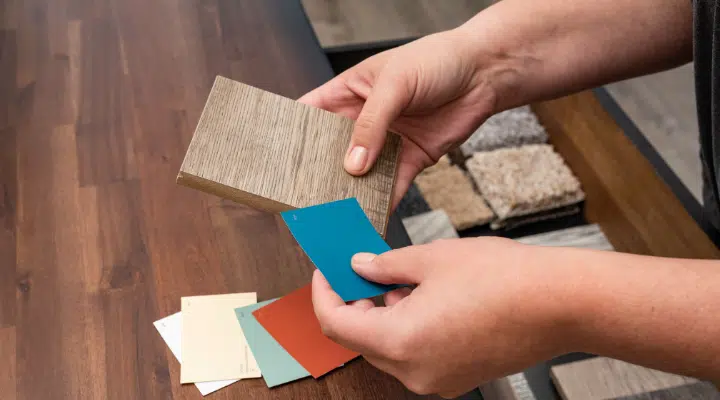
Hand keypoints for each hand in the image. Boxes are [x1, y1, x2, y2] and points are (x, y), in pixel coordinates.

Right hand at [299, 29, 501, 207]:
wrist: (484, 73)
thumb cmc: (436, 60)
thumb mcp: (396, 83)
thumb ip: (372, 123)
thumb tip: (352, 164)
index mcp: (349, 92)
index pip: (311, 114)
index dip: (295, 135)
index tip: (279, 160)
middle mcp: (363, 120)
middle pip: (332, 151)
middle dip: (320, 174)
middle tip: (305, 199)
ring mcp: (386, 142)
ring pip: (360, 174)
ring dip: (350, 193)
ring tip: (334, 216)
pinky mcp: (410, 159)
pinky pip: (391, 186)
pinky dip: (382, 203)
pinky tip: (370, 218)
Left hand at [311, 237, 578, 397]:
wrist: (560, 303)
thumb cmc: (503, 278)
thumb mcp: (430, 258)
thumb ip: (384, 266)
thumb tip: (359, 267)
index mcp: (402, 342)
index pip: (336, 324)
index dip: (325, 293)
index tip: (326, 271)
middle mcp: (415, 372)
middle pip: (360, 339)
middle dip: (356, 302)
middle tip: (362, 268)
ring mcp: (437, 380)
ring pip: (388, 347)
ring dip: (383, 314)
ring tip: (404, 279)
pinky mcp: (456, 378)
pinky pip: (415, 355)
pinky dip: (408, 328)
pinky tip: (426, 299)